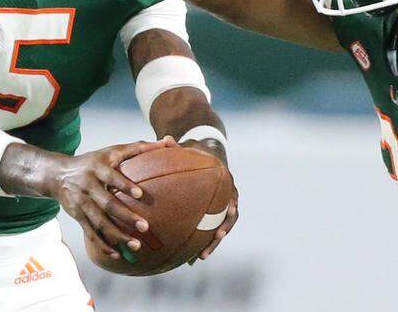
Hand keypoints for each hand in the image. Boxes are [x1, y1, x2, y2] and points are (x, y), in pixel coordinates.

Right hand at [50, 138, 177, 259]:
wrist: (57, 174)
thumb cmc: (92, 161)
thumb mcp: (111, 151)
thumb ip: (137, 148)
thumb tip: (166, 142)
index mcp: (98, 168)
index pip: (111, 177)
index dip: (124, 185)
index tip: (140, 194)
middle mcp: (88, 186)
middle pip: (107, 204)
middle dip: (125, 217)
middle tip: (145, 227)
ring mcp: (81, 203)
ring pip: (99, 222)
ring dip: (117, 235)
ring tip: (136, 245)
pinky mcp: (77, 216)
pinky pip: (90, 233)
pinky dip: (103, 244)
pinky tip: (116, 254)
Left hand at [180, 139, 238, 262]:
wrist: (206, 154)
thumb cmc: (197, 151)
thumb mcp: (189, 148)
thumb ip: (177, 146)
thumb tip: (164, 139)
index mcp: (226, 183)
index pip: (233, 197)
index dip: (231, 208)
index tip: (227, 217)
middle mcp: (228, 197)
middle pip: (229, 219)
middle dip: (221, 233)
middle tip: (212, 243)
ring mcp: (220, 207)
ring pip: (219, 229)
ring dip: (210, 244)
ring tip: (198, 258)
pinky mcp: (212, 214)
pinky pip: (207, 230)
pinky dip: (199, 241)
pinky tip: (186, 255)